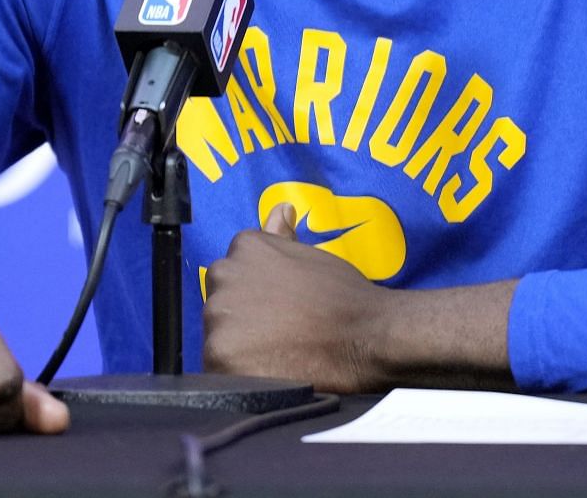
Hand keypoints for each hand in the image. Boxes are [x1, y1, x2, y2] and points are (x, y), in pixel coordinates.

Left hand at [201, 203, 395, 391]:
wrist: (368, 337)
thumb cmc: (345, 298)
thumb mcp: (312, 257)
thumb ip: (283, 238)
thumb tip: (280, 210)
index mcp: (245, 246)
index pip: (232, 274)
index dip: (253, 299)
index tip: (275, 312)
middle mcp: (224, 274)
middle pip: (220, 304)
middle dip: (242, 323)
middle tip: (279, 337)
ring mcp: (219, 315)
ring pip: (218, 338)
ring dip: (240, 351)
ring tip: (279, 357)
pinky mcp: (219, 355)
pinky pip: (219, 370)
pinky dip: (240, 376)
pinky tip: (270, 373)